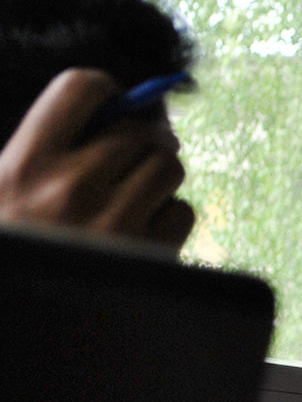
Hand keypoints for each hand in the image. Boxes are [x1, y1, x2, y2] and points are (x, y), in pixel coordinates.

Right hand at [0, 69, 193, 248]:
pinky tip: (145, 226)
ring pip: (169, 168)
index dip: (108, 89)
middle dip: (147, 136)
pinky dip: (171, 215)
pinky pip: (183, 213)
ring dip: (161, 173)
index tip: (114, 103)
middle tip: (142, 147)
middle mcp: (71, 188)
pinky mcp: (149, 259)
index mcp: (24, 162)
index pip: (81, 88)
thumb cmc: (19, 243)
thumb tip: (112, 108)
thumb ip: (46, 148)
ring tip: (140, 188)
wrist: (29, 314)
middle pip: (140, 131)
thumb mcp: (4, 186)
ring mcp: (113, 225)